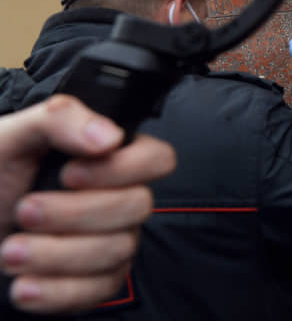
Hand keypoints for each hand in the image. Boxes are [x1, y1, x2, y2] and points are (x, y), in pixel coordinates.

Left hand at [0, 95, 175, 313]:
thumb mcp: (10, 137)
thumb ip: (59, 119)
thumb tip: (108, 135)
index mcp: (109, 155)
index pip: (157, 159)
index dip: (123, 169)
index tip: (71, 174)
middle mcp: (120, 195)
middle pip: (137, 207)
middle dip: (74, 214)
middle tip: (25, 210)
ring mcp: (115, 239)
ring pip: (117, 250)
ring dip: (55, 254)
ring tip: (10, 251)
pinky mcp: (99, 279)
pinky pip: (99, 289)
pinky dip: (56, 290)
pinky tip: (24, 282)